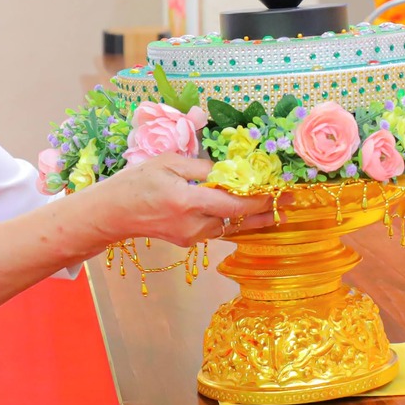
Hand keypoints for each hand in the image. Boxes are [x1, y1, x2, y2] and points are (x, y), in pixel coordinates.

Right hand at [82, 156, 273, 247]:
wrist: (112, 214)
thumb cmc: (136, 183)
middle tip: (291, 200)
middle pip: (237, 219)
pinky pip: (217, 229)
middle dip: (265, 209)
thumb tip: (229, 169)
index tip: (281, 192)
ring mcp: (191, 236)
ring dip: (252, 217)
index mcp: (187, 201)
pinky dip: (233, 221)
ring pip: (229, 226)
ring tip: (277, 207)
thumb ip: (201, 166)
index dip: (260, 200)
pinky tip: (249, 214)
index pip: (233, 204)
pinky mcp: (188, 241)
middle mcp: (192, 224)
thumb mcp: (167, 162)